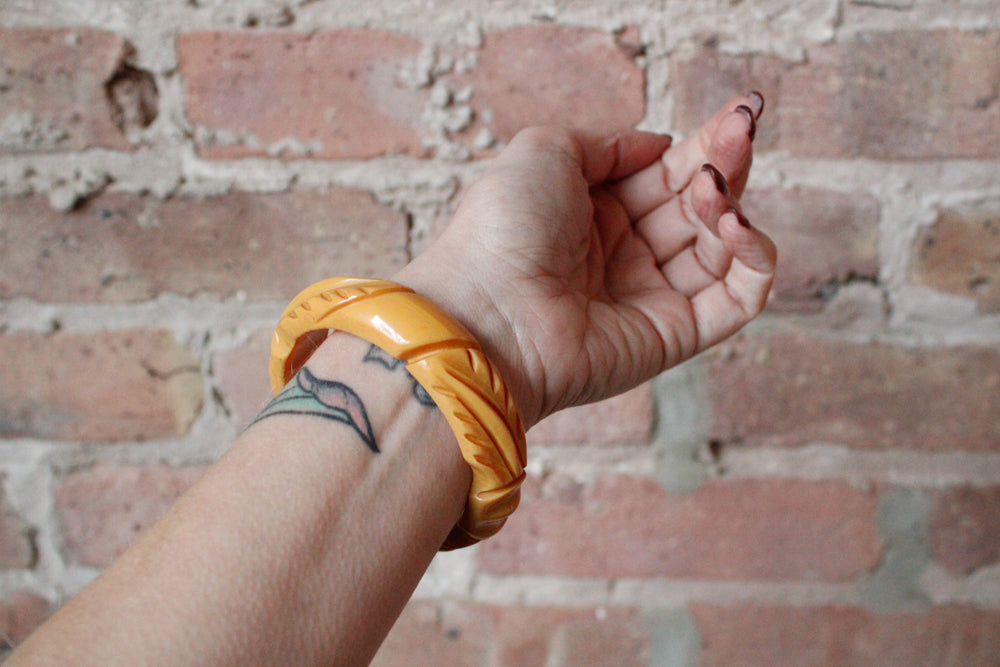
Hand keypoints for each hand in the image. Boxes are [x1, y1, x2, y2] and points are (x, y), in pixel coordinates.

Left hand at [397, 94, 775, 426]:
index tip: (738, 112)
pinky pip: (737, 299)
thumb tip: (658, 145)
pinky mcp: (676, 334)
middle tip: (743, 129)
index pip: (667, 173)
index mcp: (595, 212)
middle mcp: (625, 253)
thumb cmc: (502, 229)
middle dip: (725, 163)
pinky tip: (738, 226)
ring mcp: (651, 294)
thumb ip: (607, 143)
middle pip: (699, 204)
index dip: (704, 144)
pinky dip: (754, 260)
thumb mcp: (545, 151)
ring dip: (730, 207)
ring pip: (721, 246)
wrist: (488, 312)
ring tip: (713, 187)